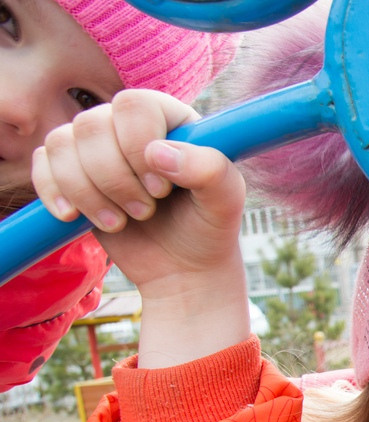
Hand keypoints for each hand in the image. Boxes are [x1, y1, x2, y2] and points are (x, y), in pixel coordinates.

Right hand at [31, 89, 250, 366]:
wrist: (182, 269)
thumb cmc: (208, 230)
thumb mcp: (225, 203)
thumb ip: (211, 171)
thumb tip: (157, 153)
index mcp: (171, 119)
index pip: (134, 106)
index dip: (139, 146)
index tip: (161, 189)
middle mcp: (129, 125)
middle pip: (92, 125)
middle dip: (115, 179)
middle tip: (145, 212)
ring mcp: (97, 147)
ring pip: (61, 144)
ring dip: (87, 192)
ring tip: (120, 223)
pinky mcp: (71, 171)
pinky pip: (42, 163)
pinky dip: (54, 192)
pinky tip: (74, 217)